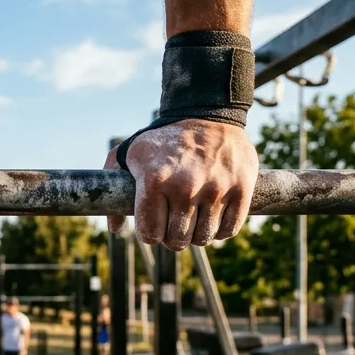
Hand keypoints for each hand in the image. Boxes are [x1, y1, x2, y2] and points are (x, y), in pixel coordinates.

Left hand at [105, 119, 257, 249]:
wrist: (207, 114)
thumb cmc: (164, 140)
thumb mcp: (130, 153)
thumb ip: (113, 187)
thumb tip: (114, 228)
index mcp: (155, 180)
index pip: (150, 234)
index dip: (150, 234)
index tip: (155, 226)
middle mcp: (185, 187)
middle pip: (177, 240)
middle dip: (172, 238)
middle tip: (174, 226)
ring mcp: (215, 189)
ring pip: (203, 238)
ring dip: (196, 235)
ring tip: (193, 220)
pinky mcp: (240, 189)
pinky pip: (228, 230)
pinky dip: (219, 230)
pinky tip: (212, 217)